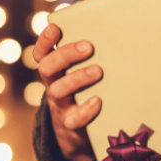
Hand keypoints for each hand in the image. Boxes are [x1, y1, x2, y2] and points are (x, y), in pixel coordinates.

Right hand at [35, 24, 102, 160]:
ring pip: (58, 91)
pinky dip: (85, 110)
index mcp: (56, 71)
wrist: (78, 132)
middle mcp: (54, 86)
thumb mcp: (82, 74)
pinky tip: (98, 100)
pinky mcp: (71, 125)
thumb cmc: (86, 92)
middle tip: (88, 47)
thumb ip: (91, 56)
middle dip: (65, 55)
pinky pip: (73, 120)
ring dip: (77, 78)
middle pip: (47, 68)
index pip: (42, 53)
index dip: (45, 40)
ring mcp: (61, 106)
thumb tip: (118, 27)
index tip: (55, 27)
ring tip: (98, 70)